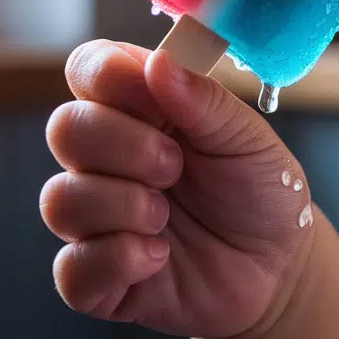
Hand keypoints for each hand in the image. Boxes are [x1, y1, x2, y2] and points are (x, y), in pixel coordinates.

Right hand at [41, 40, 315, 338]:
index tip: (151, 95)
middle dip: (122, 146)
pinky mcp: (97, 277)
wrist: (278, 269)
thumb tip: (158, 61)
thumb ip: (203, 100)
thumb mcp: (248, 140)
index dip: (106, 75)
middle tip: (175, 166)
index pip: (88, 70)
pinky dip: (118, 260)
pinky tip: (158, 258)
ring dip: (122, 206)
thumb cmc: (261, 194)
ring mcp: (96, 219)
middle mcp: (106, 160)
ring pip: (59, 199)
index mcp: (140, 111)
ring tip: (167, 218)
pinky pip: (72, 267)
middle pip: (64, 129)